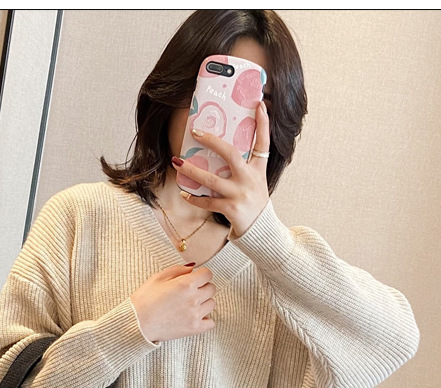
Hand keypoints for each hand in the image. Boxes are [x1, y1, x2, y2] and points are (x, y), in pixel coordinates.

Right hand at [130, 264, 216, 342]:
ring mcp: (195, 315)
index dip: (201, 275)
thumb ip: (178, 270)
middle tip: (190, 292)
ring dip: (204, 303)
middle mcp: (194, 298)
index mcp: (186, 284)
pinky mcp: (194, 328)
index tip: (195, 278)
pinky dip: (205, 319)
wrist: (137, 323)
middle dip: (202, 287)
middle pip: (211, 288)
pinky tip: (194, 317)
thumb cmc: (144, 300)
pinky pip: (211, 322)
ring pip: (212, 304)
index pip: (207, 274)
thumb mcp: (158, 278)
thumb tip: (192, 268)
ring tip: (190, 305)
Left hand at [172, 100, 269, 238]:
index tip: (260, 104)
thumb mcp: (256, 181)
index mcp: (258, 169)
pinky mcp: (231, 209)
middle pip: (230, 154)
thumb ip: (246, 166)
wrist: (261, 230)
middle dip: (212, 141)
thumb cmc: (254, 202)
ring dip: (191, 171)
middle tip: (196, 132)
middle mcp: (250, 179)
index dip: (263, 123)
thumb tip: (222, 152)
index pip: (263, 142)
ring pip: (211, 180)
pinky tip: (184, 194)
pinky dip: (194, 199)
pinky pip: (207, 202)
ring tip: (177, 162)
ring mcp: (240, 194)